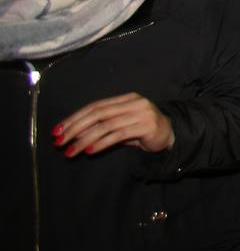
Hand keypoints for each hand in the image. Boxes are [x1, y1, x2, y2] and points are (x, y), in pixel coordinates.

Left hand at [53, 93, 174, 156]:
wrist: (171, 134)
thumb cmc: (142, 130)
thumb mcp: (121, 125)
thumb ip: (102, 126)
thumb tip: (74, 134)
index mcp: (126, 99)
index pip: (94, 106)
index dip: (74, 118)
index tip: (57, 131)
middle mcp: (134, 103)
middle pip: (98, 113)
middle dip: (75, 128)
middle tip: (59, 142)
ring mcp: (142, 113)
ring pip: (106, 125)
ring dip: (84, 139)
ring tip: (70, 151)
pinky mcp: (147, 126)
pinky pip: (118, 135)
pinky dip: (101, 143)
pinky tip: (89, 150)